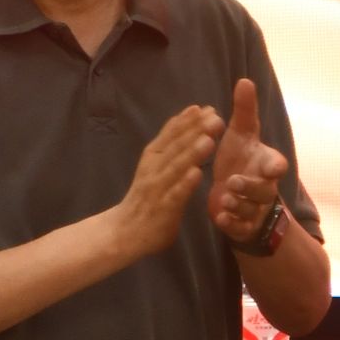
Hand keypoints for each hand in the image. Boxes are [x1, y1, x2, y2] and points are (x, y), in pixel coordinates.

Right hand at [113, 102, 223, 261]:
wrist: (123, 232)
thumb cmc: (146, 199)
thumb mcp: (156, 168)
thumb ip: (172, 151)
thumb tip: (191, 130)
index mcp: (154, 156)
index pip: (171, 134)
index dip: (188, 120)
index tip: (207, 107)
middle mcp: (154, 168)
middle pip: (176, 146)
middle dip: (195, 130)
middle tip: (216, 116)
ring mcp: (157, 188)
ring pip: (176, 167)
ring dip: (192, 152)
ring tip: (209, 139)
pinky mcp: (162, 208)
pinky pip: (175, 194)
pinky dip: (185, 183)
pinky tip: (197, 173)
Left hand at [207, 77, 290, 248]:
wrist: (233, 193)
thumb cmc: (239, 158)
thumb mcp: (240, 134)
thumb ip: (244, 111)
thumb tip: (244, 80)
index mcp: (266, 164)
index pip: (276, 165)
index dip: (275, 166)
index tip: (273, 167)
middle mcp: (264, 187)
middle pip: (264, 190)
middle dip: (250, 187)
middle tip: (234, 182)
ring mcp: (254, 208)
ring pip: (251, 210)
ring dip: (238, 205)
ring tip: (224, 198)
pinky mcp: (242, 225)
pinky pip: (240, 227)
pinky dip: (231, 223)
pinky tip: (220, 216)